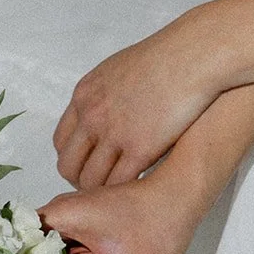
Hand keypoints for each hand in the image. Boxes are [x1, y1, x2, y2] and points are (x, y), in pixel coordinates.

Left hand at [53, 3, 228, 190]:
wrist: (192, 56)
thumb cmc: (166, 57)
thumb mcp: (119, 70)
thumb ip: (105, 95)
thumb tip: (106, 111)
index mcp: (84, 96)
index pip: (61, 141)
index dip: (73, 159)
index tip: (87, 166)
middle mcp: (92, 116)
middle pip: (68, 165)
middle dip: (80, 180)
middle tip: (99, 188)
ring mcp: (113, 134)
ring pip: (90, 181)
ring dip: (100, 193)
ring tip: (117, 197)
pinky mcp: (140, 149)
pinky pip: (118, 184)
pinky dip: (122, 194)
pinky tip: (135, 192)